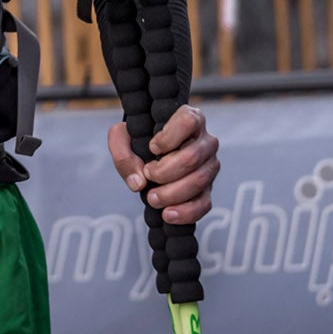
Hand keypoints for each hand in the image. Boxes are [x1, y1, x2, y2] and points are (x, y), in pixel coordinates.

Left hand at [107, 105, 218, 224]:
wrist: (148, 156)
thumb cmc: (140, 140)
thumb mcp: (123, 136)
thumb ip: (122, 151)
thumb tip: (138, 181)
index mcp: (189, 118)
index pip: (188, 122)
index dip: (168, 138)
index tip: (151, 148)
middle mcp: (205, 141)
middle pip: (191, 157)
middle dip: (164, 172)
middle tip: (147, 175)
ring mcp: (210, 166)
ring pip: (198, 181)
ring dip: (172, 194)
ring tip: (152, 198)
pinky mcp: (208, 189)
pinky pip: (204, 204)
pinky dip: (185, 212)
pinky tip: (168, 214)